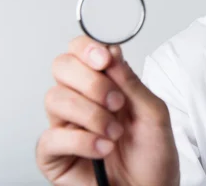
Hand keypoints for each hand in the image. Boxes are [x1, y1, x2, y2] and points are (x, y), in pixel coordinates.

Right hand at [36, 36, 179, 185]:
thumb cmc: (153, 155)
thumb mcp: (154, 113)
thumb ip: (132, 83)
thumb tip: (112, 53)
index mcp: (105, 84)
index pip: (81, 51)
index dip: (88, 49)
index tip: (105, 60)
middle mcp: (81, 100)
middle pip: (62, 67)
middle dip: (91, 82)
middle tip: (116, 102)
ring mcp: (66, 126)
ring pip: (54, 98)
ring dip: (91, 114)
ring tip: (114, 133)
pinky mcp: (54, 155)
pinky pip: (51, 137)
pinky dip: (82, 142)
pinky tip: (103, 149)